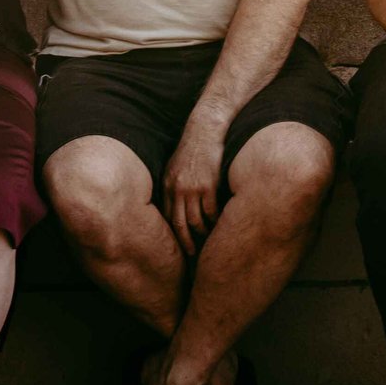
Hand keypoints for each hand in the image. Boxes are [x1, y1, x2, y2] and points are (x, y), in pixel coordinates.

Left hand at [162, 115, 229, 257]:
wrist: (204, 130)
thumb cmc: (192, 148)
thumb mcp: (174, 166)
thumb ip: (173, 185)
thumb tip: (175, 205)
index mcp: (167, 185)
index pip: (166, 216)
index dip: (172, 232)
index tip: (177, 244)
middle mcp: (177, 189)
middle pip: (178, 223)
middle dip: (184, 241)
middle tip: (191, 254)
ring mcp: (192, 188)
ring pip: (195, 220)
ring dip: (202, 232)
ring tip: (208, 239)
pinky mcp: (208, 185)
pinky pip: (210, 211)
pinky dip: (215, 220)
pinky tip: (219, 224)